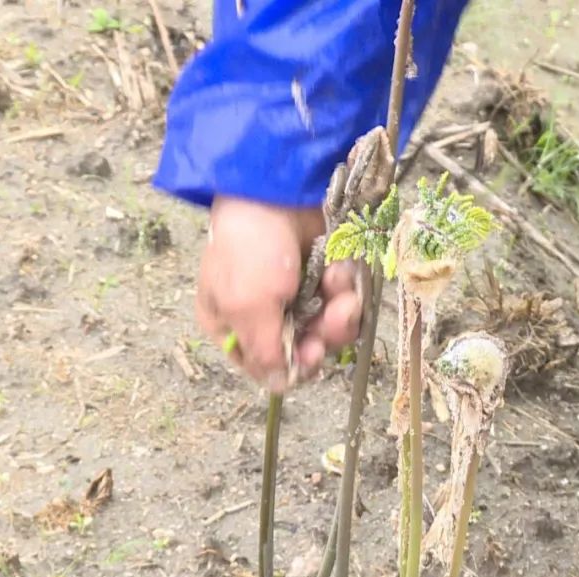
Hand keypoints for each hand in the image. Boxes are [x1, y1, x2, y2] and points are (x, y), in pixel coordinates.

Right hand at [196, 196, 362, 390]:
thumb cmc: (250, 248)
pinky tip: (340, 268)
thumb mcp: (248, 305)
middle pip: (306, 349)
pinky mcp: (326, 275)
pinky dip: (346, 287)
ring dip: (341, 311)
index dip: (295, 364)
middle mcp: (265, 314)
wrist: (277, 188)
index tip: (312, 352)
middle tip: (334, 315)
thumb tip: (279, 386)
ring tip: (338, 285)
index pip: (267, 367)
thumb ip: (265, 351)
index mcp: (232, 326)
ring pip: (331, 328)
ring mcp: (298, 294)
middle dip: (325, 334)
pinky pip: (345, 300)